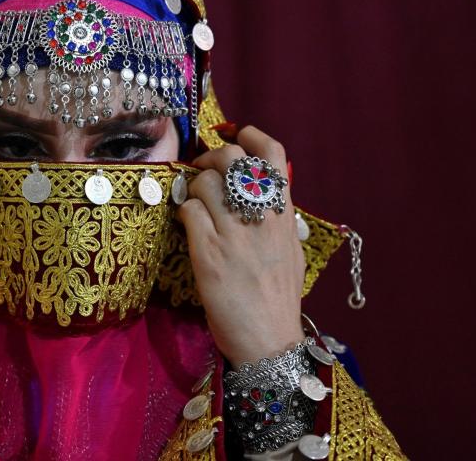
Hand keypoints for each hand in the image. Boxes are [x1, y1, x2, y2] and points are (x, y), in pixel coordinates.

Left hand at [177, 126, 304, 366]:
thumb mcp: (291, 251)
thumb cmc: (279, 299)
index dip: (250, 135)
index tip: (235, 135)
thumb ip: (278, 219)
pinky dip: (183, 213)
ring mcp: (233, 233)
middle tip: (202, 171)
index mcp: (284, 214)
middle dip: (210, 158)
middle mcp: (260, 216)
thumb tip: (267, 196)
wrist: (268, 340)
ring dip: (192, 187)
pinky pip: (188, 211)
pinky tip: (186, 226)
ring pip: (203, 182)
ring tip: (193, 204)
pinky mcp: (208, 252)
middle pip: (230, 158)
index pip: (272, 155)